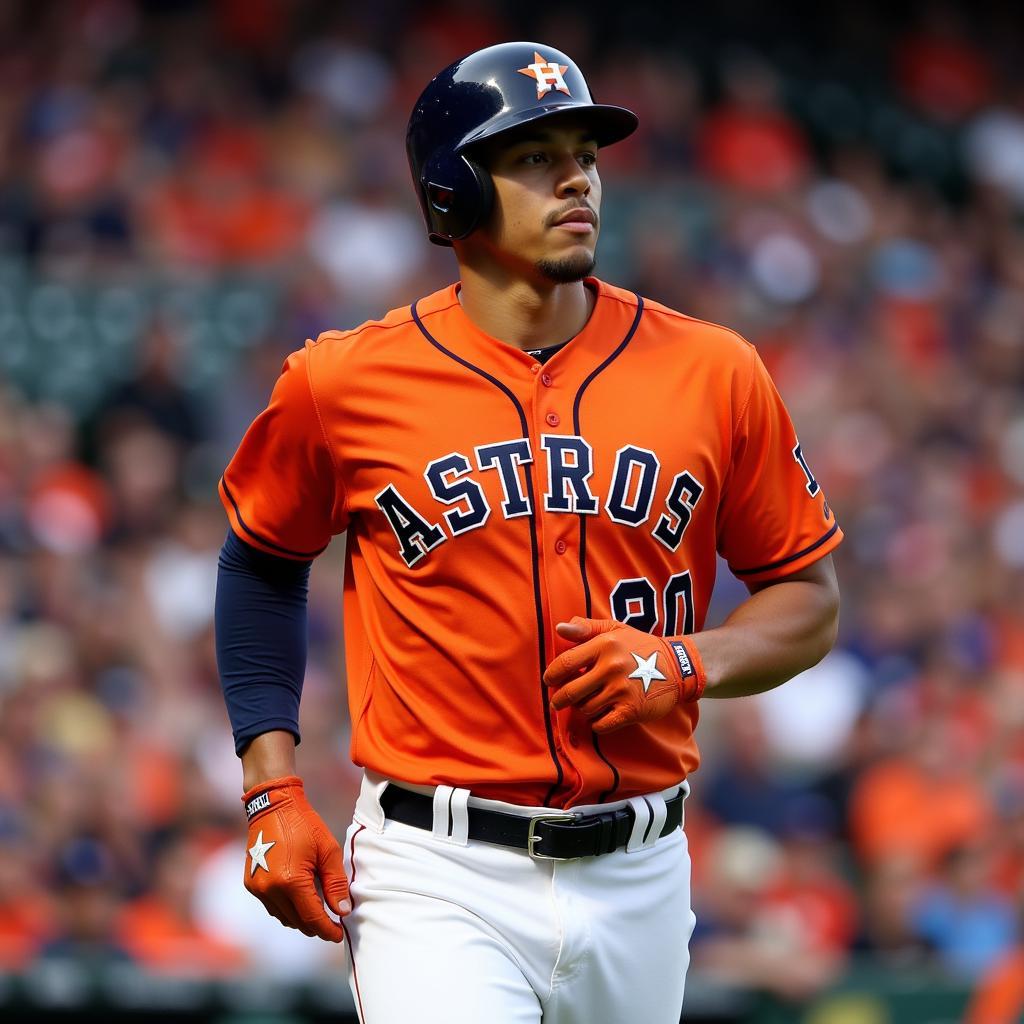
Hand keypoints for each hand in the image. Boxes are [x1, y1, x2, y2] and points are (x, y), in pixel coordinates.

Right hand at [241, 775, 349, 941]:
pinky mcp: (251, 884)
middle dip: (316, 926)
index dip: (327, 929)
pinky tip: (300, 897)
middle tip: (333, 922)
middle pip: (297, 922)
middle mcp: (270, 889)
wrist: (273, 806)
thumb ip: (335, 883)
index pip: (312, 918)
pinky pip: (272, 907)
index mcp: (291, 881)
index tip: (339, 934)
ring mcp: (258, 888)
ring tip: (318, 908)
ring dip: (301, 918)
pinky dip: (287, 908)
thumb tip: (342, 911)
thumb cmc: (305, 825)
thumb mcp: (327, 850)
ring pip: (284, 918)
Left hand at [543, 617, 704, 733]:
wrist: (678, 666)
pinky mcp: (631, 710)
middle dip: (559, 700)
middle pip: (571, 691)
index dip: (552, 675)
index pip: (565, 663)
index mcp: (604, 645)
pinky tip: (601, 716)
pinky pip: (601, 724)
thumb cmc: (641, 646)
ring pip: (585, 709)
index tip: (549, 681)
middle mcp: (612, 667)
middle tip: (557, 702)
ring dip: (582, 709)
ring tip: (588, 703)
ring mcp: (622, 690)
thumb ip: (586, 628)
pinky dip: (597, 723)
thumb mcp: (615, 630)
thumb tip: (560, 628)